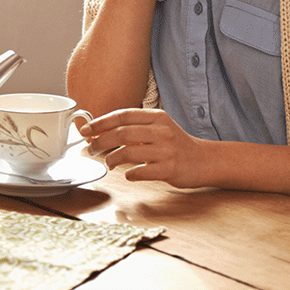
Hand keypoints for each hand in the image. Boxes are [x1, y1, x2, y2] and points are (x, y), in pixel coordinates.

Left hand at [79, 108, 210, 188]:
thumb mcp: (157, 128)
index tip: (85, 130)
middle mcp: (162, 131)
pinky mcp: (170, 169)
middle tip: (91, 148)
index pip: (123, 115)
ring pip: (129, 152)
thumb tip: (97, 130)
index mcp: (157, 117)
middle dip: (100, 141)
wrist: (204, 160)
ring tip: (109, 162)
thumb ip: (132, 127)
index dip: (101, 122)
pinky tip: (127, 174)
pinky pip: (141, 171)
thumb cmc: (174, 144)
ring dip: (112, 158)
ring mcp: (167, 150)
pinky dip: (129, 174)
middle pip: (122, 133)